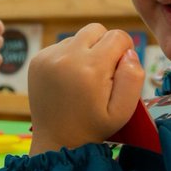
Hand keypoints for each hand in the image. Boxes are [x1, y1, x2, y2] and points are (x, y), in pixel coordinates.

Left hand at [28, 24, 143, 154]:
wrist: (57, 140)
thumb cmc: (94, 126)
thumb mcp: (123, 111)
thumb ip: (133, 78)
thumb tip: (129, 52)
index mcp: (90, 68)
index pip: (117, 36)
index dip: (124, 51)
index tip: (118, 72)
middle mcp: (66, 57)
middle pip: (96, 29)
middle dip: (105, 46)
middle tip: (102, 74)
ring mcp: (48, 57)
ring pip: (78, 37)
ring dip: (85, 52)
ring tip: (83, 79)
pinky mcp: (37, 60)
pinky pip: (61, 46)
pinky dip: (69, 57)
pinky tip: (69, 80)